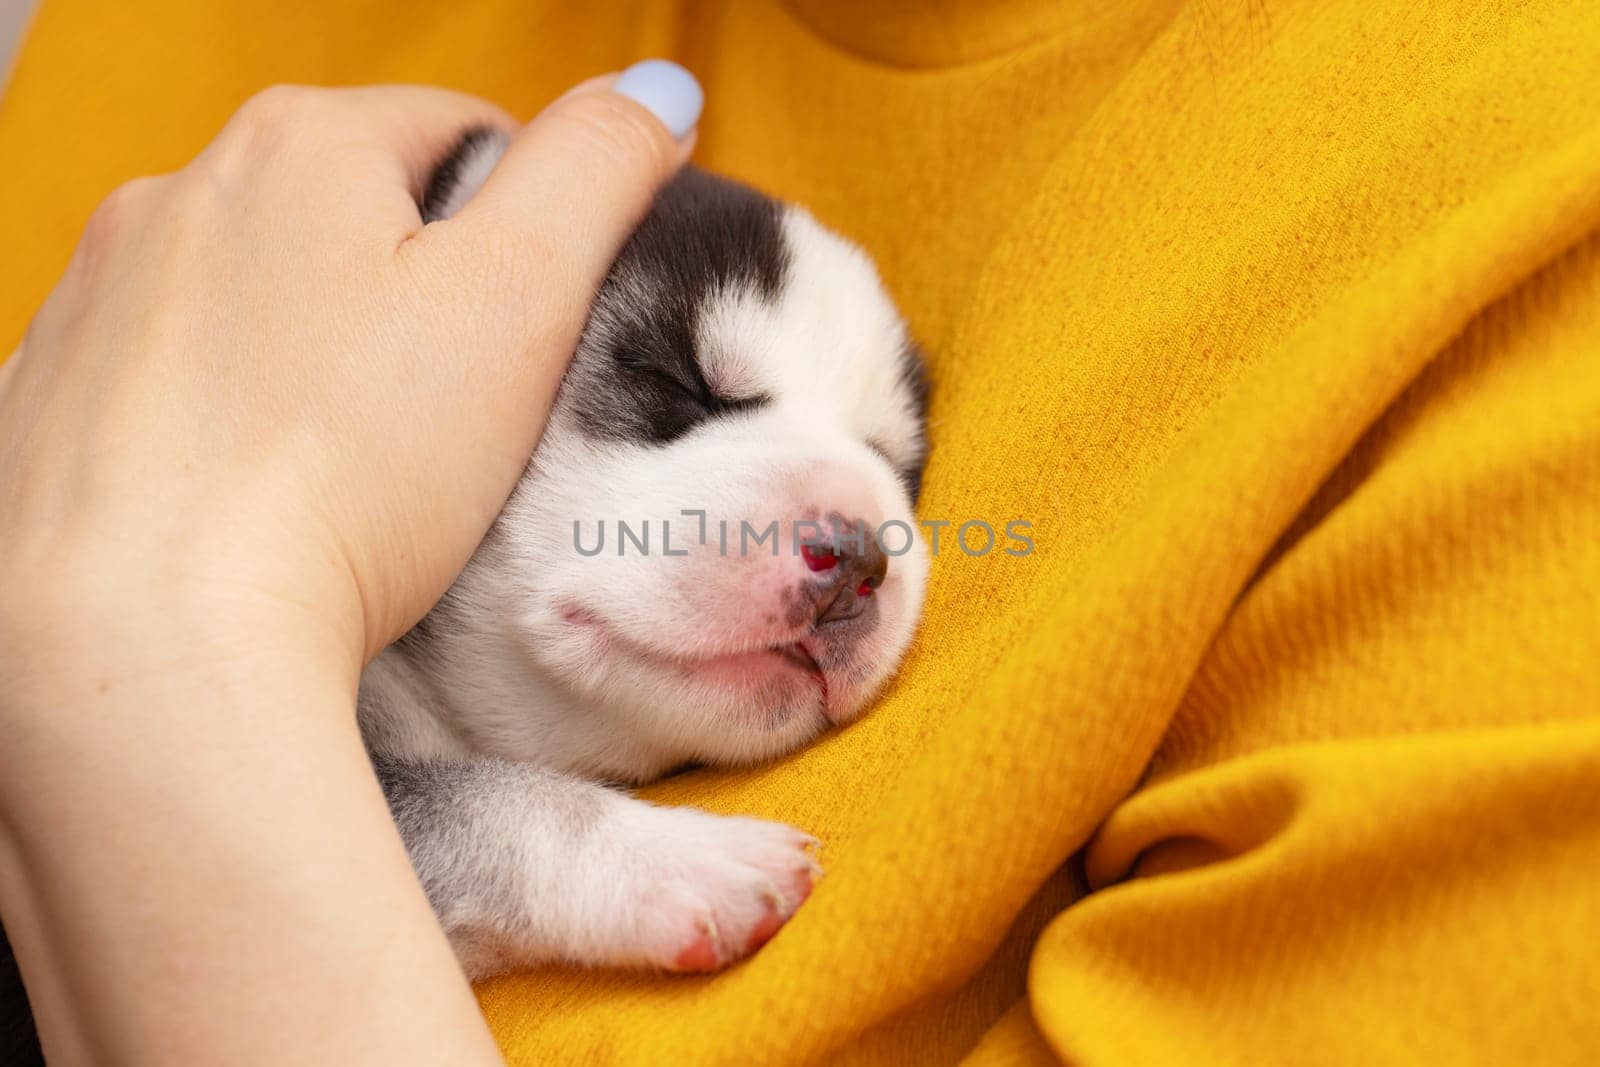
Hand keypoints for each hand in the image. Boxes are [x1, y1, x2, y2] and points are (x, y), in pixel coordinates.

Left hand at [1, 71, 694, 671]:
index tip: (541, 330)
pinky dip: (228, 410)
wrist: (154, 643)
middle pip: (351, 209)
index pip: (461, 132)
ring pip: (260, 290)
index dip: (528, 223)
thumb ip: (596, 171)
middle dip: (419, 285)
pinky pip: (177, 374)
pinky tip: (260, 486)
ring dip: (318, 344)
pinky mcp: (51, 394)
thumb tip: (654, 92)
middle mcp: (177, 193)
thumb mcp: (519, 298)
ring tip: (360, 461)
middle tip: (465, 408)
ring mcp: (99, 295)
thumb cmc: (346, 472)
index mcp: (300, 145)